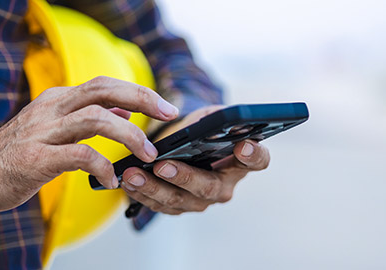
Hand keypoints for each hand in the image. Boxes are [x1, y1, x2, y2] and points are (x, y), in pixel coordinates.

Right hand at [0, 76, 177, 211]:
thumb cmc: (24, 151)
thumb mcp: (58, 125)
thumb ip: (91, 114)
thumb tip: (126, 108)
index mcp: (60, 99)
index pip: (105, 85)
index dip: (139, 92)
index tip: (166, 107)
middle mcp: (53, 108)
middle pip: (103, 90)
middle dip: (142, 98)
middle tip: (168, 114)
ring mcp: (44, 131)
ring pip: (95, 118)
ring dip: (129, 135)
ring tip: (147, 154)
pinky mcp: (37, 158)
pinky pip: (79, 155)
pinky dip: (102, 166)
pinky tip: (111, 180)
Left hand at [120, 105, 270, 214]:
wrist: (183, 150)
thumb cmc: (199, 132)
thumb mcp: (208, 118)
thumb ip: (214, 118)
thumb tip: (217, 118)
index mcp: (239, 162)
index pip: (258, 160)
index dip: (254, 155)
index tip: (244, 146)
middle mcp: (224, 186)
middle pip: (209, 187)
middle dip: (184, 177)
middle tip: (164, 165)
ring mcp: (201, 200)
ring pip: (179, 200)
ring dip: (154, 188)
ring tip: (134, 174)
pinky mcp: (179, 207)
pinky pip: (160, 206)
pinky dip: (142, 194)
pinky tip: (128, 182)